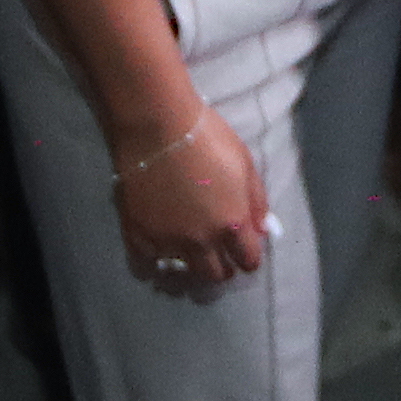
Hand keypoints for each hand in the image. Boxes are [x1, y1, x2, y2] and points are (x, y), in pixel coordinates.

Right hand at [112, 113, 268, 296]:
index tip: (244, 250)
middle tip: (218, 254)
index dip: (249, 257)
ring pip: (183, 273)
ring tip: (188, 252)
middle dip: (222, 267)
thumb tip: (262, 230)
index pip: (248, 261)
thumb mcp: (245, 163)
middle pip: (215, 275)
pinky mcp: (138, 234)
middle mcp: (201, 241)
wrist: (157, 126)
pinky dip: (155, 260)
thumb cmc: (208, 137)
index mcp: (232, 224)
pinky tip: (159, 248)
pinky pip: (147, 264)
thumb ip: (257, 201)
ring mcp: (167, 241)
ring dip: (190, 265)